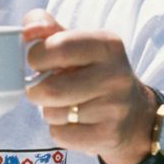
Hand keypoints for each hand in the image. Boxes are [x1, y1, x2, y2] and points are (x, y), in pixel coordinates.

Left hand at [22, 9, 156, 163]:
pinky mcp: (109, 135)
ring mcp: (115, 107)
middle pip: (50, 88)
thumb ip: (47, 28)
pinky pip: (60, 135)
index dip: (35, 57)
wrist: (135, 114)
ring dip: (49, 111)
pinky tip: (75, 122)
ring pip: (53, 114)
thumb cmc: (93, 71)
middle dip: (36, 90)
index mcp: (107, 45)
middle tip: (42, 88)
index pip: (57, 47)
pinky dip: (59, 130)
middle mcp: (115, 75)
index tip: (37, 61)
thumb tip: (28, 30)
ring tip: (65, 104)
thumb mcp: (77, 42)